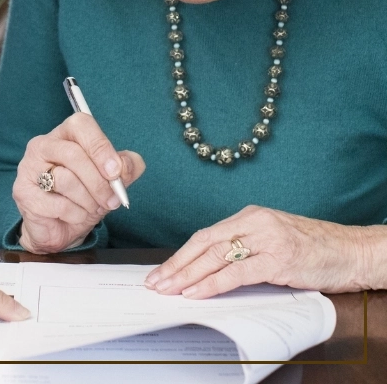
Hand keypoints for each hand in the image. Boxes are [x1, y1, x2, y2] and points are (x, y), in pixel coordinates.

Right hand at [13, 113, 144, 253]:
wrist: (60, 228)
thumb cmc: (84, 197)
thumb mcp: (110, 181)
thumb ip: (125, 168)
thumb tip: (128, 164)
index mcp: (65, 134)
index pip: (80, 125)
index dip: (100, 147)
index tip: (115, 172)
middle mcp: (42, 145)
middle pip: (74, 154)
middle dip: (99, 182)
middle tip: (112, 200)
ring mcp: (29, 168)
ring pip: (66, 180)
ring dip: (88, 201)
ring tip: (91, 208)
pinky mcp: (23, 192)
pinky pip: (57, 203)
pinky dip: (74, 214)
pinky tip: (74, 216)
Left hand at [144, 205, 381, 297]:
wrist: (351, 250)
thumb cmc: (313, 248)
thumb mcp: (273, 240)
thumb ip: (246, 248)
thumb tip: (211, 269)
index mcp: (249, 216)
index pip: (206, 235)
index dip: (181, 254)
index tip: (162, 270)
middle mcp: (254, 222)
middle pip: (204, 243)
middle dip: (177, 264)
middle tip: (155, 282)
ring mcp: (266, 239)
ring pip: (216, 256)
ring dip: (188, 275)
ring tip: (168, 289)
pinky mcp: (278, 259)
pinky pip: (237, 272)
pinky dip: (213, 282)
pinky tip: (197, 291)